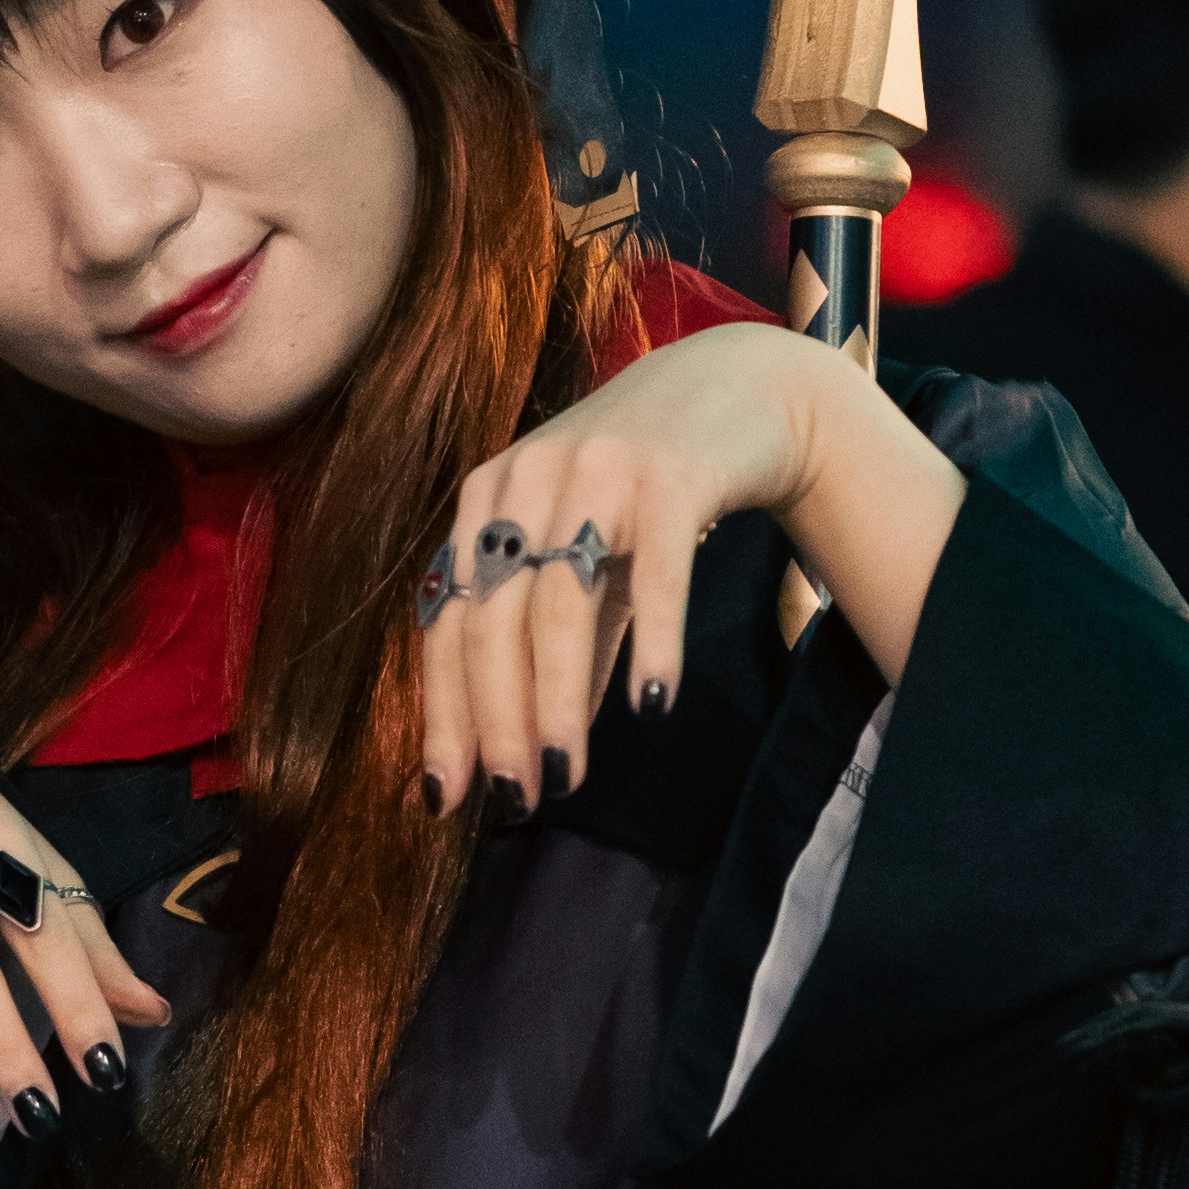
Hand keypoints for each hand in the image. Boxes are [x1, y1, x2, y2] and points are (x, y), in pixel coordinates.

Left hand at [417, 328, 959, 814]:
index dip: (444, 713)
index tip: (445, 797)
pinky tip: (650, 703)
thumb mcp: (585, 557)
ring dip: (558, 701)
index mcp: (485, 499)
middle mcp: (526, 478)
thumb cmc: (645, 489)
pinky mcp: (671, 472)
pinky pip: (654, 569)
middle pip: (493, 620)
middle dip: (496, 721)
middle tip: (513, 799)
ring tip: (565, 776)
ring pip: (559, 603)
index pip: (448, 623)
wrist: (744, 389)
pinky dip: (653, 639)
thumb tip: (524, 748)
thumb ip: (554, 639)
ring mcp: (597, 470)